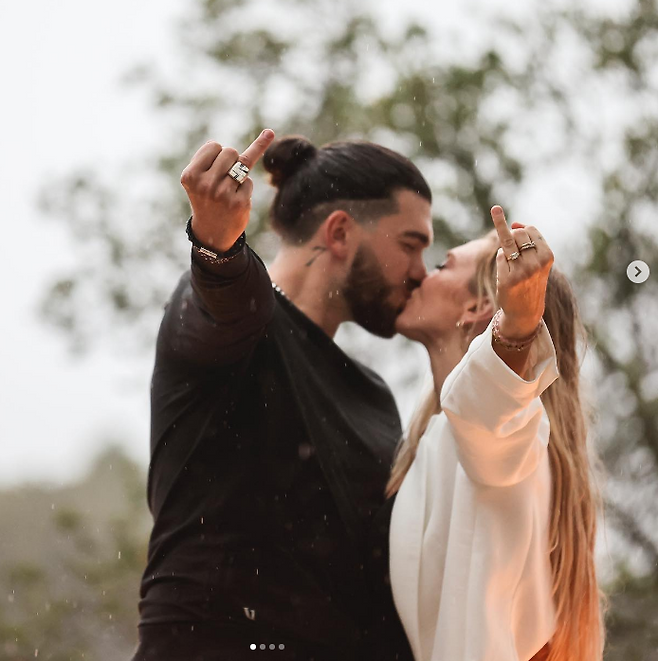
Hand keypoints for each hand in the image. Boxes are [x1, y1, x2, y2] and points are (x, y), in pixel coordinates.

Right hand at [180, 129, 275, 251]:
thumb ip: (219, 154)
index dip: (217, 154)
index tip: (212, 169)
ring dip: (238, 172)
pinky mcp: (239, 203)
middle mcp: (205, 185)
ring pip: (242, 163)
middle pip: (230, 151)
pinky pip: (249, 181)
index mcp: (190, 175)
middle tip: (222, 179)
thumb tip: (271, 132)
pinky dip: (245, 188)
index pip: (213, 145)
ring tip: (228, 188)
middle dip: (230, 160)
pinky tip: (236, 199)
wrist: (211, 232)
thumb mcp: (201, 175)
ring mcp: (223, 195)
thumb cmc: (207, 197)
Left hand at [490, 205, 553, 338]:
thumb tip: (514, 224)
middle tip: (515, 252)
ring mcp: (521, 271)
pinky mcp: (507, 279)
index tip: (517, 234)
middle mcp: (536, 263)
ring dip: (506, 248)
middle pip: (517, 233)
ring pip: (506, 242)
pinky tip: (507, 273)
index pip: (530, 229)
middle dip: (512, 237)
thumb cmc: (531, 280)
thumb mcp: (538, 259)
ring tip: (513, 262)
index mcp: (547, 256)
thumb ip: (528, 240)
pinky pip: (500, 257)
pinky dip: (501, 260)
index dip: (521, 230)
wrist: (526, 310)